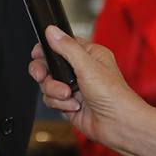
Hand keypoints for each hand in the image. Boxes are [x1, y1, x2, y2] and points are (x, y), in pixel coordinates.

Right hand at [28, 26, 146, 145]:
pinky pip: (51, 99)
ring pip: (48, 84)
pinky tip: (74, 106)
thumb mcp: (88, 66)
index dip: (47, 48)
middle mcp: (80, 69)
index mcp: (89, 54)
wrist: (116, 124)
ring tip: (69, 95)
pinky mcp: (69, 102)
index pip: (62, 44)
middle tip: (43, 75)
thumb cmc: (113, 94)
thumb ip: (67, 48)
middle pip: (49, 65)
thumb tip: (52, 31)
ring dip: (55, 91)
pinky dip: (60, 104)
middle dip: (46, 73)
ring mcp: (74, 86)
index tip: (38, 53)